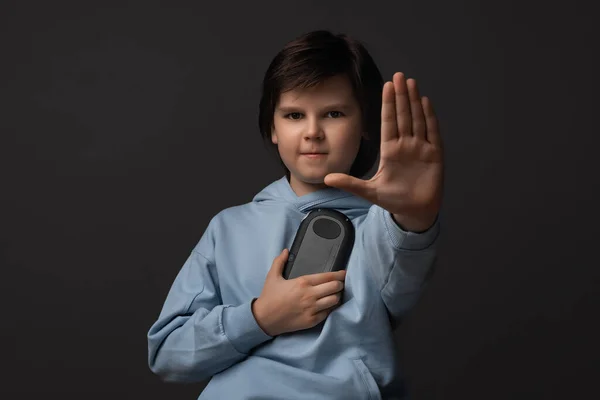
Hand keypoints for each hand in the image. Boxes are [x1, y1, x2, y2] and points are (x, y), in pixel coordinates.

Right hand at [252, 249, 345, 336]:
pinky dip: (331, 308)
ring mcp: (312, 309)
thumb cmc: (269, 297)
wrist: (264, 319)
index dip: (339, 274)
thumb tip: (286, 251)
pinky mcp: (312, 320)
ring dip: (337, 296)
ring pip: (334, 300)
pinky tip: (329, 305)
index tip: (343, 273)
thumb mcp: (272, 276)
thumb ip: (280, 261)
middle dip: (340, 284)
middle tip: (340, 283)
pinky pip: (328, 313)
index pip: (328, 276)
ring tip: (336, 294)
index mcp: (303, 282)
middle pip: (335, 287)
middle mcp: (310, 295)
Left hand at [324, 72, 442, 231]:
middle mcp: (405, 145)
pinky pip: (432, 132)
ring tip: (411, 83)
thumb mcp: (368, 191)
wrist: (413, 212)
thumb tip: (326, 178)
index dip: (388, 104)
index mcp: (390, 150)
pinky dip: (430, 118)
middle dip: (401, 96)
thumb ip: (349, 183)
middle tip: (399, 76)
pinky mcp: (434, 155)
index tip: (386, 86)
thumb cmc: (392, 200)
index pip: (388, 122)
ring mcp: (420, 148)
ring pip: (417, 119)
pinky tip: (425, 102)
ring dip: (414, 101)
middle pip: (403, 116)